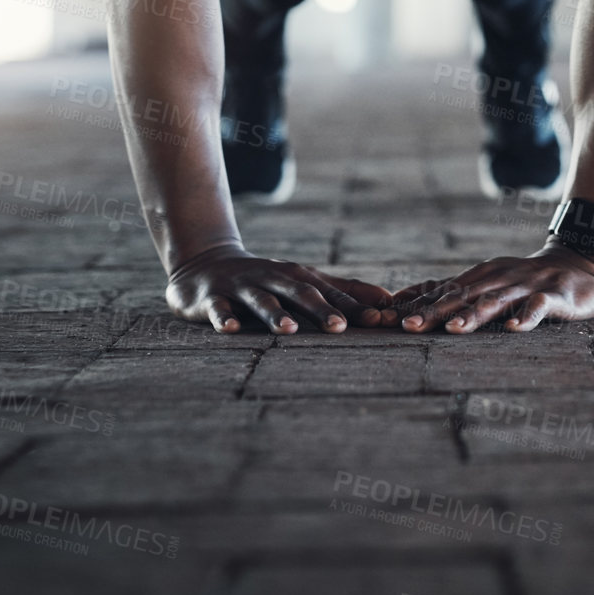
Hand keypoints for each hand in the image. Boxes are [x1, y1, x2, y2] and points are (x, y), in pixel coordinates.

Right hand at [166, 246, 394, 334]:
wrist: (206, 264)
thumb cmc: (267, 279)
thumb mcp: (304, 282)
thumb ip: (344, 291)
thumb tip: (387, 300)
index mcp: (299, 279)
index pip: (332, 294)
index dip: (356, 307)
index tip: (382, 320)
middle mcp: (275, 280)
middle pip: (300, 295)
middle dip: (320, 310)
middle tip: (340, 327)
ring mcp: (244, 288)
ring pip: (262, 301)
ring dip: (275, 315)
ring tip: (290, 329)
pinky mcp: (214, 299)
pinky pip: (219, 310)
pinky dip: (225, 318)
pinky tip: (231, 329)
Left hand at [388, 245, 593, 333]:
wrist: (581, 263)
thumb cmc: (527, 280)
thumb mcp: (488, 282)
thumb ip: (451, 292)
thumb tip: (403, 301)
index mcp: (480, 277)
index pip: (442, 291)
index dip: (414, 306)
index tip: (384, 320)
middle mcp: (498, 279)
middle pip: (462, 296)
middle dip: (434, 312)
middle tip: (406, 328)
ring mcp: (526, 286)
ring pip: (496, 301)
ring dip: (473, 315)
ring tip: (453, 329)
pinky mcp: (555, 296)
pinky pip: (539, 307)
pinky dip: (526, 317)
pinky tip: (514, 329)